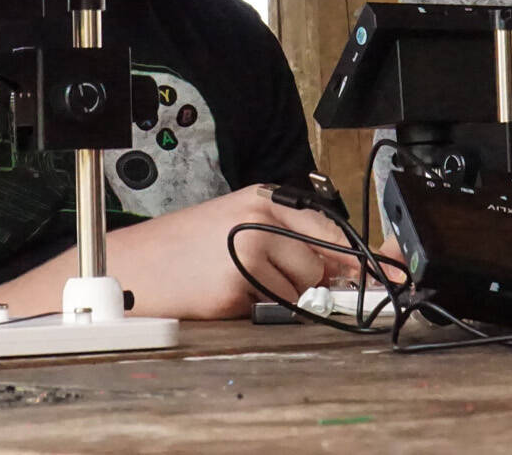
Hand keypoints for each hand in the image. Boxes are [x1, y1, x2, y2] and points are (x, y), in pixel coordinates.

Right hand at [106, 185, 344, 318]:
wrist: (136, 263)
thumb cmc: (185, 245)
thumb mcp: (237, 221)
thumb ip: (285, 234)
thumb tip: (340, 265)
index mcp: (262, 199)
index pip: (328, 227)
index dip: (353, 255)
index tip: (375, 271)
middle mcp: (259, 222)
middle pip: (317, 264)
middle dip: (302, 280)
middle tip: (265, 277)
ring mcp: (247, 255)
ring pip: (298, 292)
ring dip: (278, 297)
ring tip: (237, 281)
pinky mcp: (235, 289)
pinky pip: (270, 310)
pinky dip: (253, 310)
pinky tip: (224, 294)